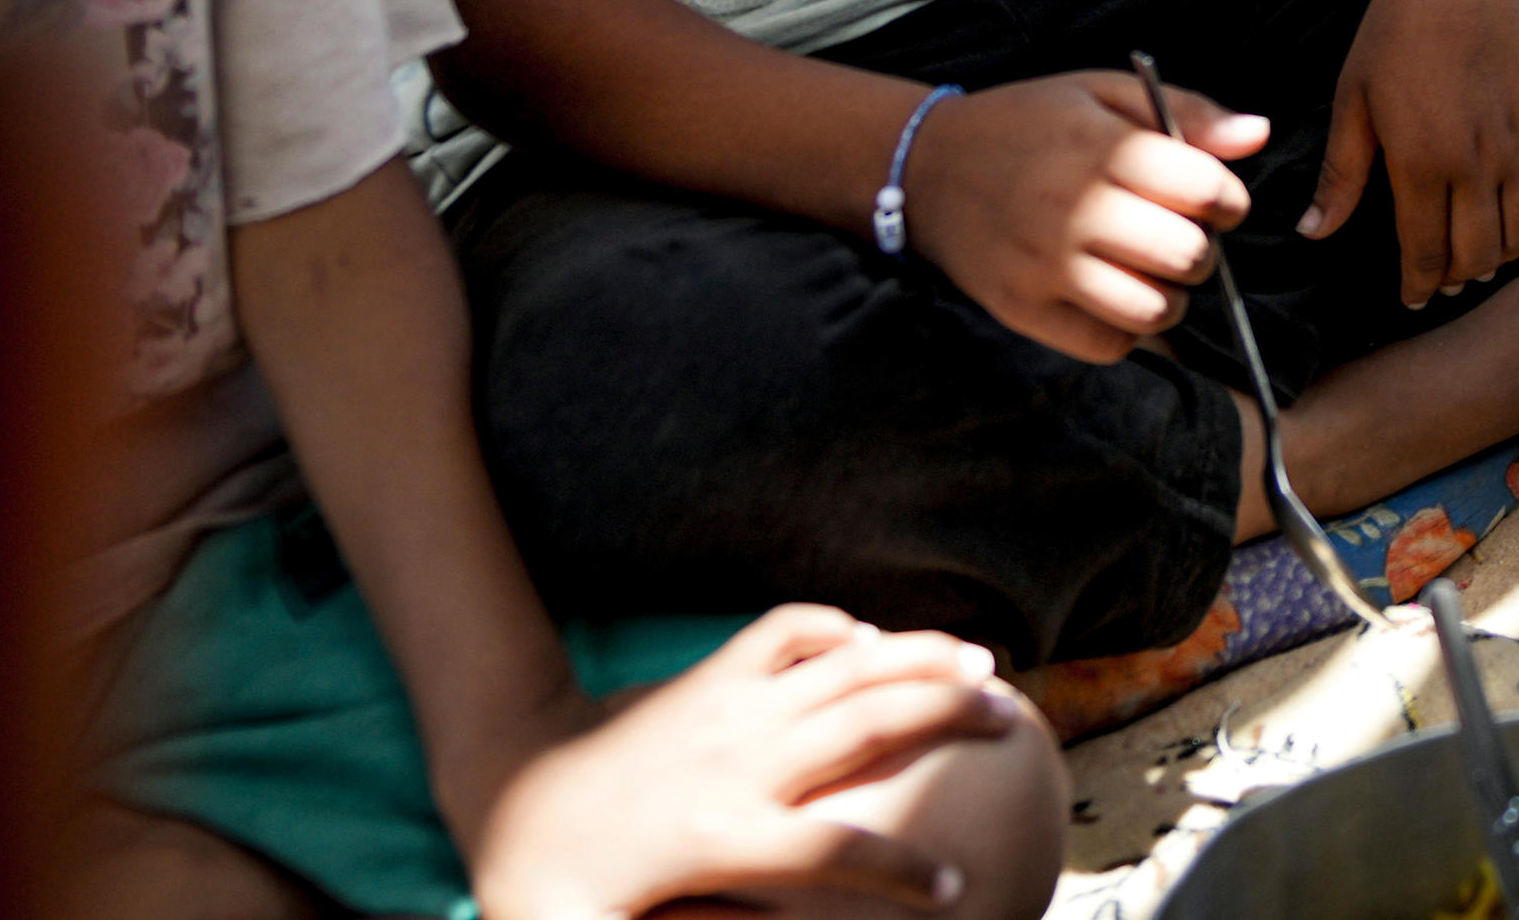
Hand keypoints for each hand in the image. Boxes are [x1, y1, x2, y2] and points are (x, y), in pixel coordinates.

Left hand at [472, 608, 1032, 918]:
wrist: (506, 775)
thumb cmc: (547, 880)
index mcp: (719, 836)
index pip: (832, 852)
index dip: (900, 870)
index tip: (955, 889)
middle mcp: (738, 760)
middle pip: (865, 724)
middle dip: (946, 718)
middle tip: (1012, 722)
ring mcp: (726, 705)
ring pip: (842, 665)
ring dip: (917, 657)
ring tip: (984, 664)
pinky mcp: (712, 674)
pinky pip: (787, 632)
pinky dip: (836, 628)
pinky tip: (873, 642)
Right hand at [900, 73, 1263, 362]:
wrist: (926, 166)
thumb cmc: (1029, 124)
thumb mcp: (1101, 92)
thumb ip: (1186, 112)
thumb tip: (1257, 134)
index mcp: (1098, 147)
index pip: (1205, 190)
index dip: (1228, 199)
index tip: (1216, 200)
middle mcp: (1071, 210)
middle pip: (1187, 255)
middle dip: (1202, 249)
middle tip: (1182, 235)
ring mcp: (1043, 267)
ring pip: (1153, 310)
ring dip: (1171, 296)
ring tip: (1152, 269)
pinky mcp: (1022, 310)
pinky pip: (1108, 344)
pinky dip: (1128, 327)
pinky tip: (1115, 293)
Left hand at [1318, 0, 1518, 301]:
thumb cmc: (1394, 29)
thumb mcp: (1354, 99)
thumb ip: (1341, 175)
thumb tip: (1312, 234)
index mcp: (1422, 163)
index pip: (1425, 254)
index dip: (1417, 287)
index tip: (1410, 299)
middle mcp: (1478, 162)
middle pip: (1478, 254)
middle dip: (1456, 279)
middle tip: (1441, 282)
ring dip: (1501, 256)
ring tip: (1479, 257)